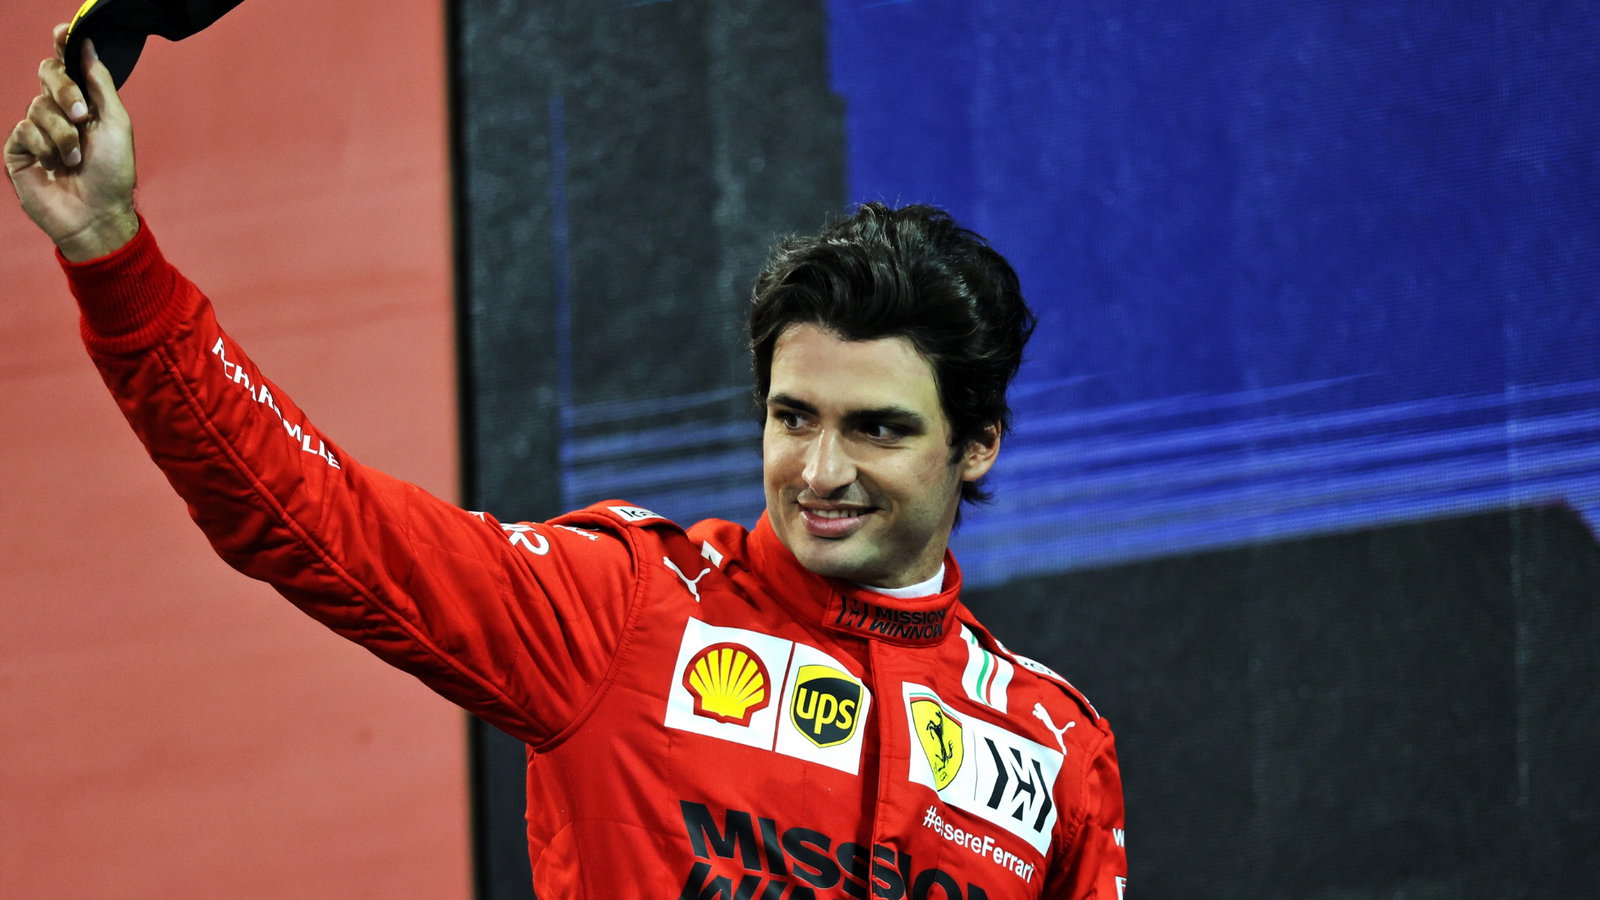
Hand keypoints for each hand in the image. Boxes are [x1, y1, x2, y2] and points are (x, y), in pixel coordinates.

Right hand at [6, 24, 137, 260]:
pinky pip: (24, 129)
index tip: (62, 32)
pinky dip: (44, 146)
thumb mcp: (116, 123)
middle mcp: (59, 112)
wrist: (97, 214)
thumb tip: (87, 45)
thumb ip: (100, 83)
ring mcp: (37, 130)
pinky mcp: (19, 149)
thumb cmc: (113, 173)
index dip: (63, 47)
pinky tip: (55, 165)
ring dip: (62, 133)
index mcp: (85, 103)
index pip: (68, 65)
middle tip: (81, 114)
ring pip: (37, 105)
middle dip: (65, 91)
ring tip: (76, 158)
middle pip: (48, 74)